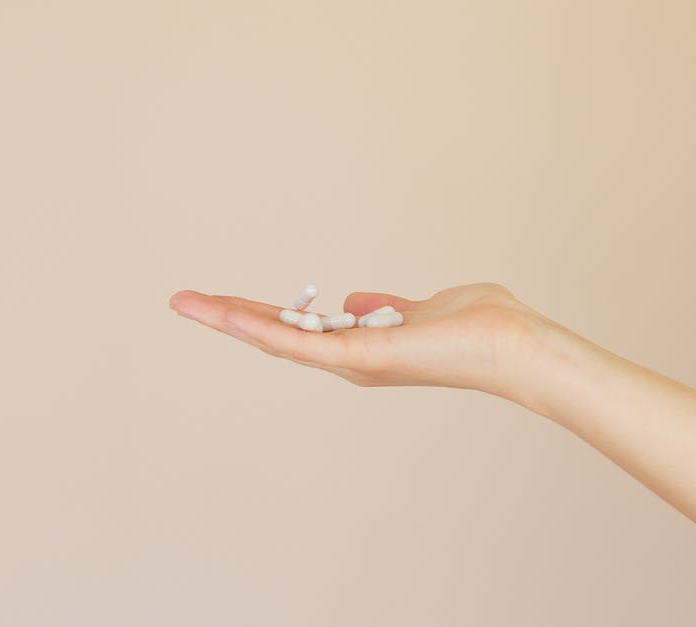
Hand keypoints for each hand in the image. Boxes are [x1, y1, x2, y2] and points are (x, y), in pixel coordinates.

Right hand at [168, 282, 547, 399]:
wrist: (513, 346)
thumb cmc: (480, 328)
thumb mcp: (420, 309)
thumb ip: (385, 308)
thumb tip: (356, 300)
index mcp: (360, 347)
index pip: (297, 329)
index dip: (256, 315)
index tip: (220, 301)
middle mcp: (350, 360)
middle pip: (276, 336)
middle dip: (227, 318)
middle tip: (182, 301)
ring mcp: (353, 361)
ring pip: (278, 340)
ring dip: (229, 320)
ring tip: (188, 303)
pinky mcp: (364, 356)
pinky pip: (304, 342)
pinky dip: (264, 328)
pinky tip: (230, 314)